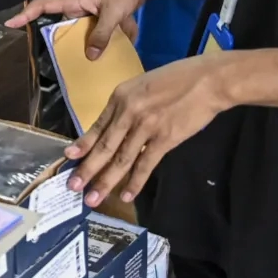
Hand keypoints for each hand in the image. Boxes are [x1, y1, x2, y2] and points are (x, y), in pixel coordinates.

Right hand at [3, 0, 143, 58]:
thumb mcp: (113, 13)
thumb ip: (102, 33)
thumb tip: (90, 56)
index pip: (43, 4)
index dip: (26, 14)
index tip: (10, 23)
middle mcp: (76, 6)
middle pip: (57, 23)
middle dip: (53, 39)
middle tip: (52, 58)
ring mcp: (86, 12)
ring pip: (74, 30)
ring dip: (77, 44)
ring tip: (76, 63)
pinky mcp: (96, 18)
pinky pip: (88, 33)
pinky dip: (93, 43)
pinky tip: (101, 57)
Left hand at [63, 53, 233, 207]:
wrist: (209, 80)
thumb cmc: (179, 78)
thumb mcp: (143, 85)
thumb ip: (128, 105)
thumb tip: (117, 126)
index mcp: (120, 97)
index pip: (97, 126)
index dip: (82, 145)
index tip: (68, 159)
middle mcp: (128, 112)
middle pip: (104, 146)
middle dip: (87, 169)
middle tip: (73, 187)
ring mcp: (146, 127)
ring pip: (121, 159)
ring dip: (106, 181)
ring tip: (93, 198)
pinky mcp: (165, 139)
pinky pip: (145, 164)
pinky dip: (135, 182)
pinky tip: (126, 195)